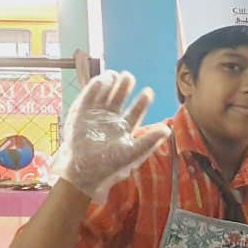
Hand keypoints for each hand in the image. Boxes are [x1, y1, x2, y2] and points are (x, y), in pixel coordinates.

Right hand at [51, 70, 168, 200]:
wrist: (84, 172)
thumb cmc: (109, 166)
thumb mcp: (132, 153)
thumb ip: (149, 141)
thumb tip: (167, 130)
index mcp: (123, 129)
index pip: (135, 112)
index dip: (141, 102)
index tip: (148, 91)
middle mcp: (110, 121)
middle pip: (119, 99)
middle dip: (124, 88)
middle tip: (129, 76)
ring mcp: (95, 117)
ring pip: (104, 96)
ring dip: (110, 85)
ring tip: (116, 74)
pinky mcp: (80, 115)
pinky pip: (87, 98)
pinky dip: (93, 89)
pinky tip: (101, 80)